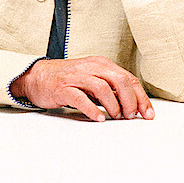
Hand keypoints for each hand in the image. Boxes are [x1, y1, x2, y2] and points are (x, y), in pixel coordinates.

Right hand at [10, 56, 154, 121]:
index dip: (141, 98)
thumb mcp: (93, 80)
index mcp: (101, 64)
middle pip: (120, 80)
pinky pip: (80, 98)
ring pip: (103, 87)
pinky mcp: (62, 88)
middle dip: (130, 101)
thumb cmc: (67, 80)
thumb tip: (134, 106)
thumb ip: (111, 89)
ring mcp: (76, 77)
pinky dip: (92, 109)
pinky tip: (98, 118)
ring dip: (114, 105)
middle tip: (130, 116)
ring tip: (115, 117)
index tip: (147, 113)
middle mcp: (90, 67)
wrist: (36, 77)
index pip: (129, 78)